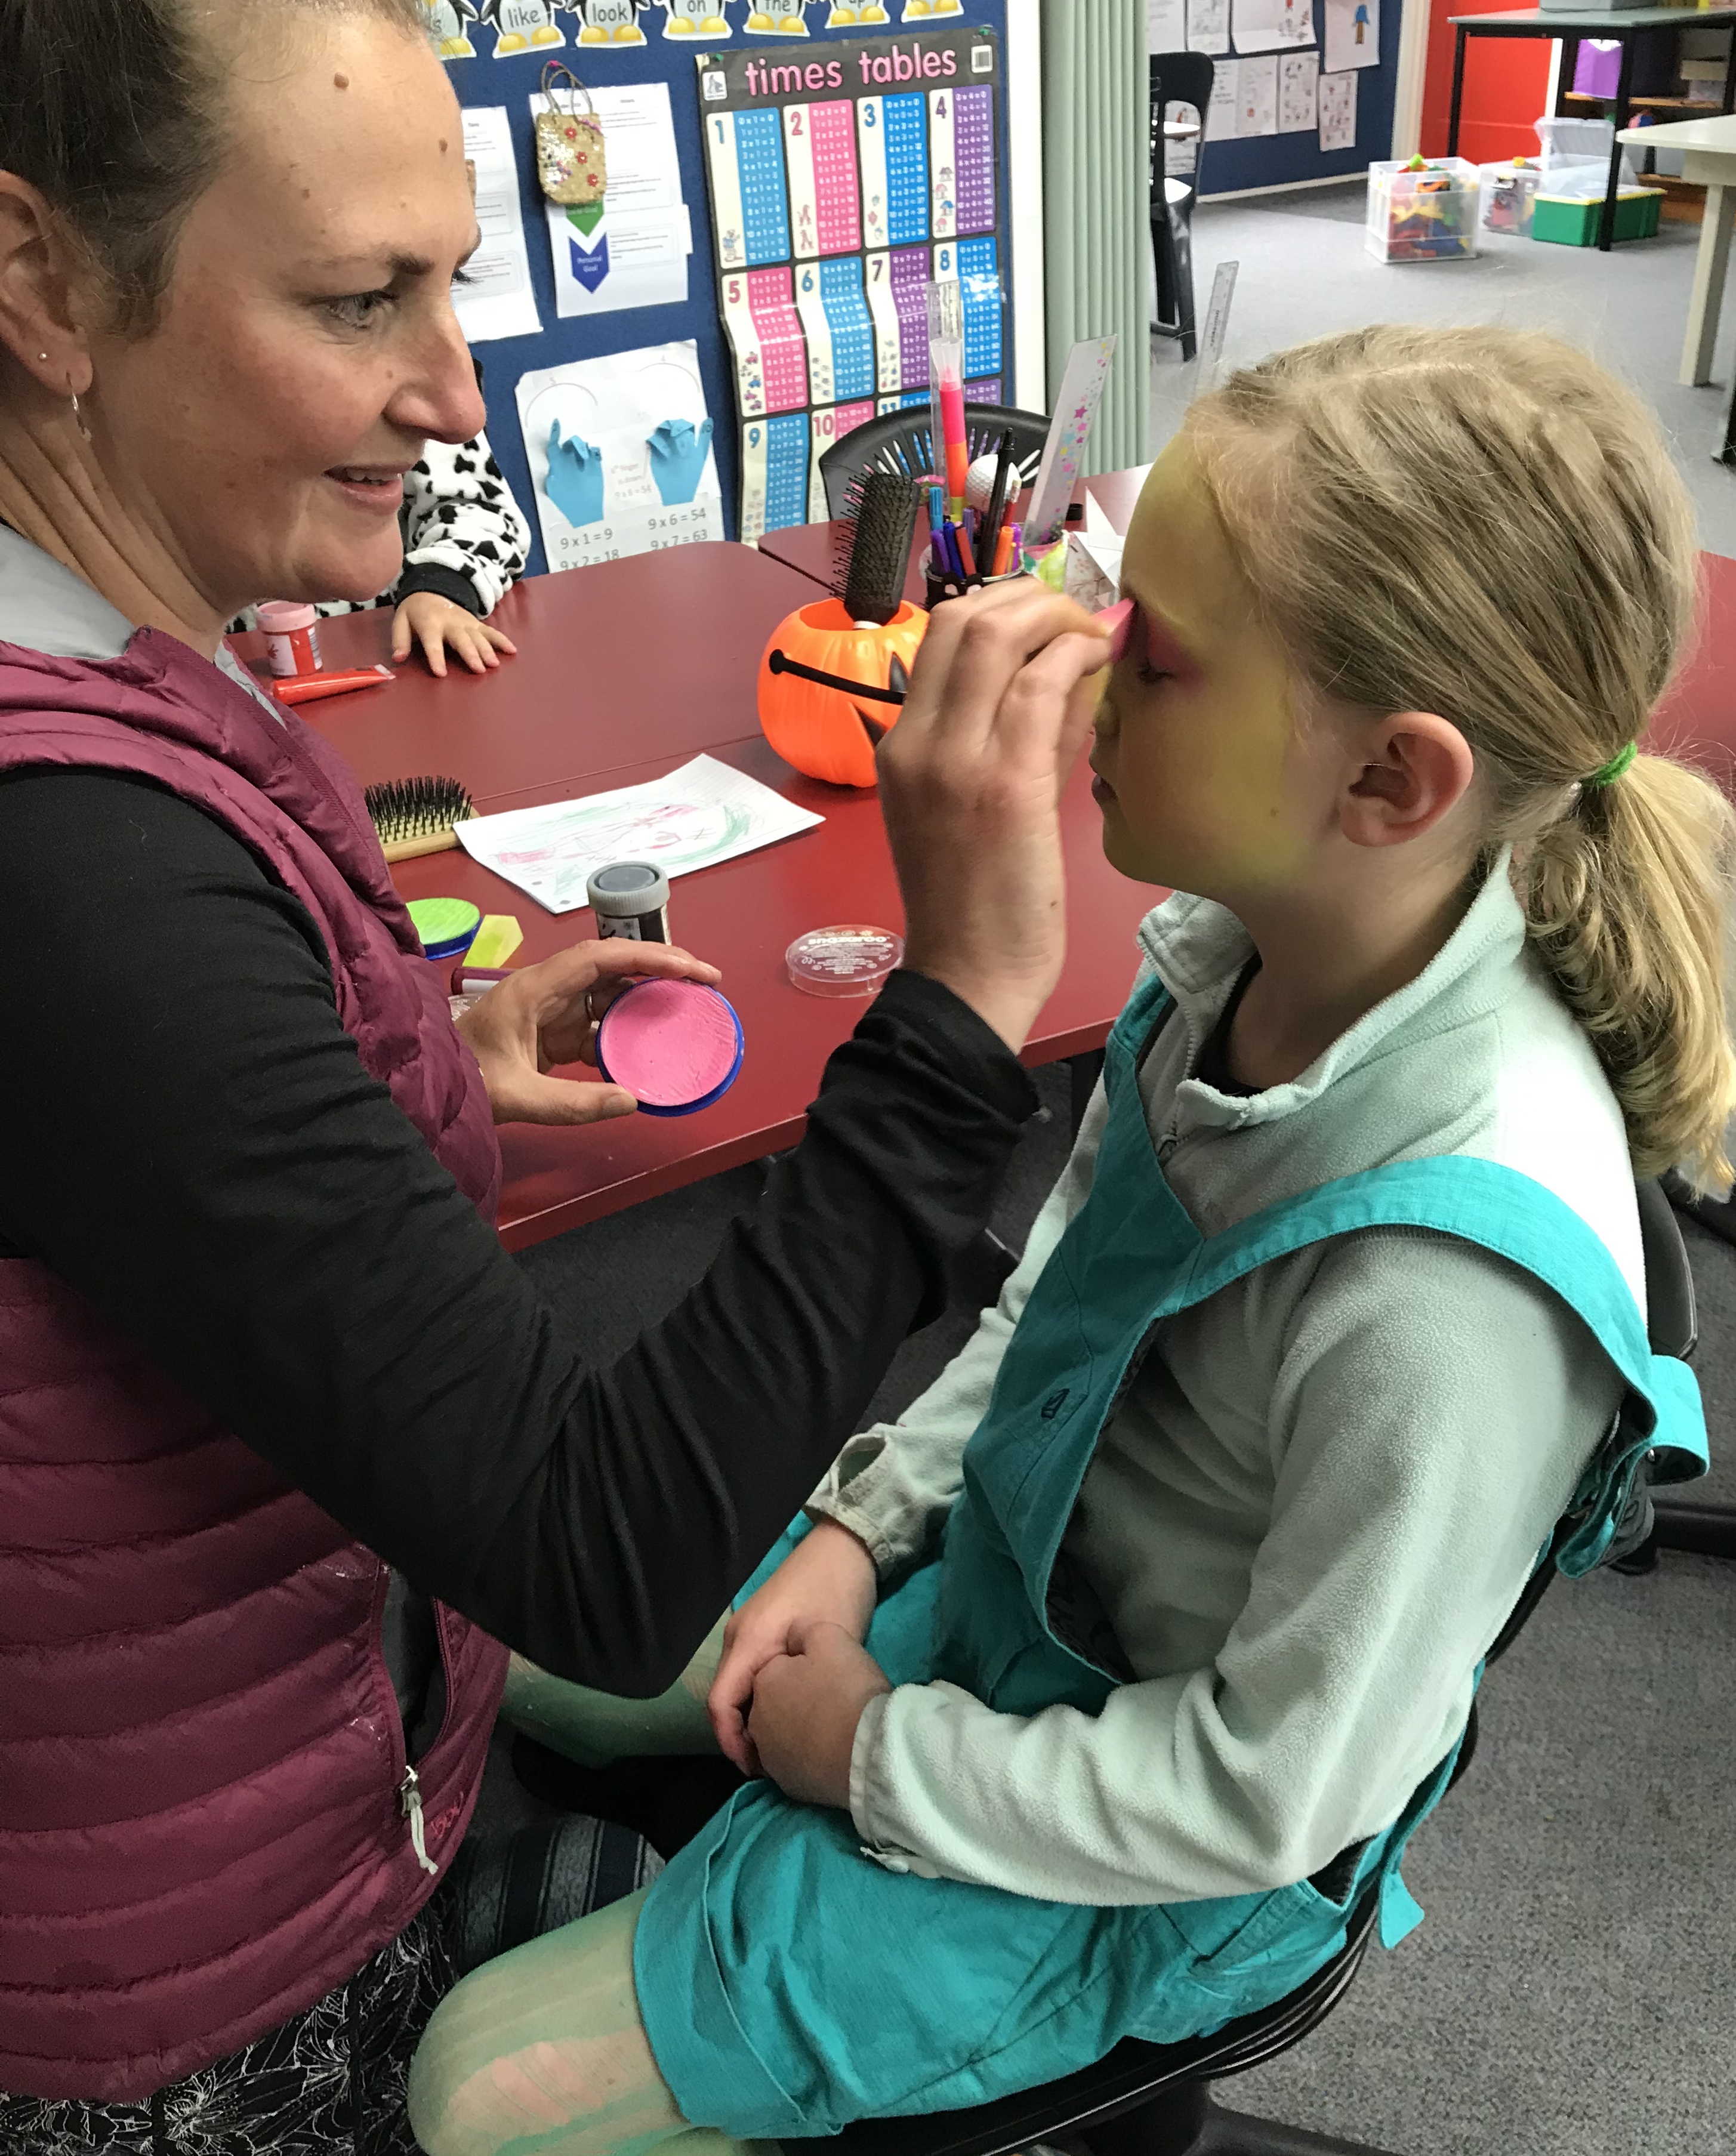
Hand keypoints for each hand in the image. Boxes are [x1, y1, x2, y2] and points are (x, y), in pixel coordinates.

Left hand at [392, 591, 517, 676]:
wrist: (431, 589)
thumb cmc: (415, 612)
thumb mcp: (400, 621)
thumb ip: (400, 640)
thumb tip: (398, 658)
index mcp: (429, 623)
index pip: (432, 642)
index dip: (436, 657)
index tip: (441, 673)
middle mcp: (450, 622)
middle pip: (461, 639)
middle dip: (470, 653)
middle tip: (479, 669)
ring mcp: (465, 622)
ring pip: (478, 636)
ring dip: (487, 650)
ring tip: (494, 664)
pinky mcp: (476, 623)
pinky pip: (490, 631)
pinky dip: (502, 640)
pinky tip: (512, 651)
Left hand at [455, 938, 719, 1125]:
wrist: (424, 1089)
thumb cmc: (462, 1081)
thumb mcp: (517, 1097)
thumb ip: (574, 1103)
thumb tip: (631, 1101)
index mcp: (533, 990)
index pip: (600, 958)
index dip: (649, 957)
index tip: (690, 968)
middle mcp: (544, 991)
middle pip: (611, 967)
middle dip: (659, 970)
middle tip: (704, 983)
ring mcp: (547, 1011)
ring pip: (606, 995)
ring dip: (644, 1001)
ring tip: (685, 1011)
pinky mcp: (548, 1033)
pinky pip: (595, 1024)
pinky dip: (623, 1033)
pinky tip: (645, 1048)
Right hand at [708, 1518, 877, 1772]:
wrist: (845, 1546)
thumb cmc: (838, 1592)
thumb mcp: (825, 1643)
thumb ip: (801, 1684)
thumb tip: (787, 1728)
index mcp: (747, 1640)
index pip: (720, 1703)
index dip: (731, 1742)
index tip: (754, 1769)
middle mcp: (737, 1636)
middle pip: (724, 1697)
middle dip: (740, 1735)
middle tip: (770, 1766)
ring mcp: (747, 1629)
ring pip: (737, 1685)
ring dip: (751, 1716)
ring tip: (778, 1746)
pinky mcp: (761, 1628)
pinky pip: (748, 1671)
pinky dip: (759, 1697)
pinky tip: (782, 1713)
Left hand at [747, 1619, 892, 1808]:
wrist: (869, 1751)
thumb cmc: (848, 1689)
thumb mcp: (829, 1636)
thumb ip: (803, 1632)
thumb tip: (793, 1639)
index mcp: (763, 1681)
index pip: (779, 1668)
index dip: (805, 1668)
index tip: (830, 1674)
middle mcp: (757, 1722)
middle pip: (775, 1702)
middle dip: (796, 1699)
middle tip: (832, 1698)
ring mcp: (771, 1757)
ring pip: (781, 1734)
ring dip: (799, 1728)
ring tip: (834, 1726)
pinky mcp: (789, 1785)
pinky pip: (795, 1762)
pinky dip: (808, 1756)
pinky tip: (832, 1751)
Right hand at [878, 579, 1115, 1051]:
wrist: (969, 977)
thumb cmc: (975, 904)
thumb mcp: (975, 804)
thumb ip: (1016, 736)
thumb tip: (1068, 671)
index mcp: (899, 747)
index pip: (940, 634)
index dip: (1001, 603)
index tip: (1049, 617)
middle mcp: (917, 743)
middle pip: (963, 617)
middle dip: (1032, 596)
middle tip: (1077, 617)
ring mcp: (955, 761)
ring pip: (999, 636)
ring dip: (1060, 618)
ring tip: (1096, 635)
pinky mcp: (1006, 785)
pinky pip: (1040, 687)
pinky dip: (1077, 657)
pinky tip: (1103, 661)